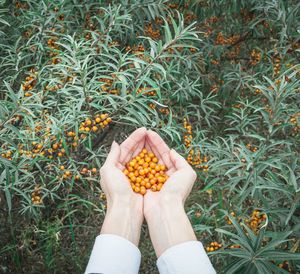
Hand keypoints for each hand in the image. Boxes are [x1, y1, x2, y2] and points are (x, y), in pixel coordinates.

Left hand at [100, 127, 146, 245]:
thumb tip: (115, 142)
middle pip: (134, 151)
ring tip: (154, 139)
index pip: (125, 147)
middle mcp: (124, 169)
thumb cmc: (115, 191)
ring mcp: (135, 175)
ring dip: (148, 148)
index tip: (143, 130)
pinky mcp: (143, 181)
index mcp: (115, 166)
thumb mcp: (108, 170)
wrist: (126, 210)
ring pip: (142, 158)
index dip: (134, 138)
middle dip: (142, 141)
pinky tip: (157, 153)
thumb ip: (112, 155)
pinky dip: (152, 160)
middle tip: (150, 131)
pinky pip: (148, 167)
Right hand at [143, 130, 196, 216]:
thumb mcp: (187, 173)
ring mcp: (152, 178)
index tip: (149, 132)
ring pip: (146, 160)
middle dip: (148, 143)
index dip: (157, 141)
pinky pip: (139, 169)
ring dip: (142, 149)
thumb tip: (171, 151)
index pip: (164, 152)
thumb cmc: (177, 192)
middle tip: (142, 132)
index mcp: (174, 170)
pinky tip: (132, 152)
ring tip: (136, 139)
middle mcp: (163, 173)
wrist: (165, 209)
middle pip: (155, 154)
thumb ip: (180, 159)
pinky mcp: (143, 183)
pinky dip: (136, 161)